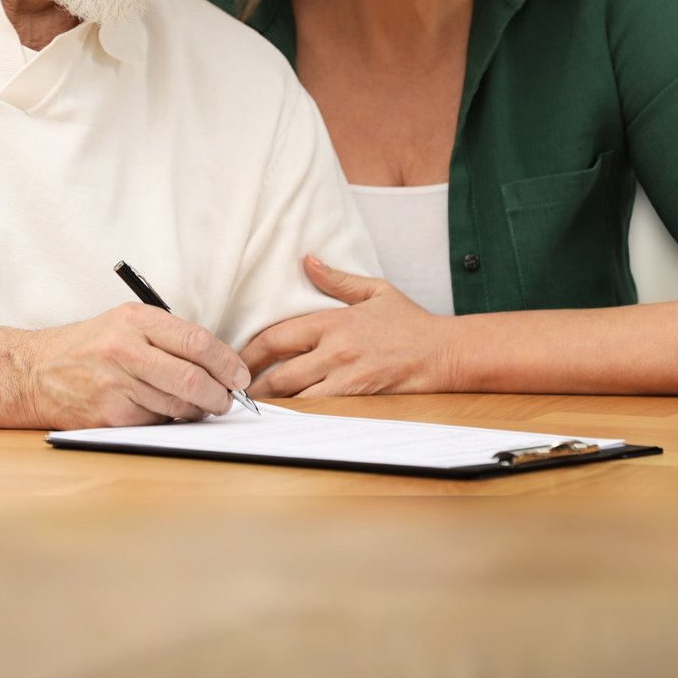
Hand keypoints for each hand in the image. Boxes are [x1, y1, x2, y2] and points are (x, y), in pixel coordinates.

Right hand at [0, 303, 248, 429]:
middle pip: (192, 379)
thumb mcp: (124, 323)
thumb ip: (167, 337)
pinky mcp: (109, 416)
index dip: (227, 363)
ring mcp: (115, 386)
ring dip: (196, 411)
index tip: (240, 376)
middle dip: (219, 395)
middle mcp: (125, 350)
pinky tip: (162, 413)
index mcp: (134, 320)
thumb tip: (217, 365)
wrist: (33, 373)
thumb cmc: (85, 347)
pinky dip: (167, 421)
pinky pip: (155, 423)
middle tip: (227, 400)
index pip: (196, 342)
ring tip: (197, 406)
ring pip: (177, 406)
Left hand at [241, 255, 458, 397]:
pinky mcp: (359, 397)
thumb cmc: (410, 323)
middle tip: (234, 391)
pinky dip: (299, 413)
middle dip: (252, 384)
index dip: (249, 351)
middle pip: (279, 373)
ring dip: (272, 403)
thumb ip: (337, 280)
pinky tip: (284, 417)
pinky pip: (320, 409)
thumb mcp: (375, 291)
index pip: (277, 337)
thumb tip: (307, 260)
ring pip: (296, 395)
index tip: (235, 360)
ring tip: (251, 407)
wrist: (443, 352)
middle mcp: (335, 350)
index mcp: (333, 322)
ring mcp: (347, 376)